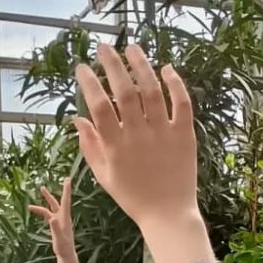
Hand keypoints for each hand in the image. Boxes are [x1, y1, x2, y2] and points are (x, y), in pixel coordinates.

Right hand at [29, 178, 75, 258]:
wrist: (66, 253)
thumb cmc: (63, 246)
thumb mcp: (59, 238)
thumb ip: (55, 228)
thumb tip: (51, 219)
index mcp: (65, 217)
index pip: (65, 200)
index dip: (66, 189)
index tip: (68, 179)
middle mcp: (62, 216)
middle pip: (57, 201)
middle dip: (55, 191)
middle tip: (55, 181)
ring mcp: (59, 220)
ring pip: (51, 207)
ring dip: (46, 199)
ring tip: (41, 188)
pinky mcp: (55, 224)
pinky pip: (47, 214)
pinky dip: (41, 210)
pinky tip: (34, 208)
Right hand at [74, 44, 198, 233]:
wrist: (168, 215)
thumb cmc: (133, 197)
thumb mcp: (104, 175)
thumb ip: (90, 146)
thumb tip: (77, 119)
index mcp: (115, 146)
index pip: (98, 106)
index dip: (89, 83)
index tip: (82, 67)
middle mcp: (138, 136)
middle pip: (124, 92)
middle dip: (112, 65)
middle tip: (104, 46)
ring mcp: (163, 134)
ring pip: (152, 91)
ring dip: (141, 66)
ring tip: (133, 47)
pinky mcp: (184, 136)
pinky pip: (182, 104)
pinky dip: (175, 84)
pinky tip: (166, 68)